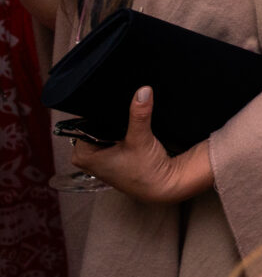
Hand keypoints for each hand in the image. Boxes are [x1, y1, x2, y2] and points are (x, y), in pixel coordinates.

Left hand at [70, 87, 214, 203]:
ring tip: (129, 117)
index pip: (84, 122)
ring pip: (103, 131)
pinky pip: (109, 137)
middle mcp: (86, 158)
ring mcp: (98, 159)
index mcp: (83, 155)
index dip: (100, 110)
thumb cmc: (146, 170)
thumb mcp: (141, 139)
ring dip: (116, 124)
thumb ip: (139, 114)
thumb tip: (143, 91)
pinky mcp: (110, 158)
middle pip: (93, 126)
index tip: (113, 98)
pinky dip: (120, 131)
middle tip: (124, 105)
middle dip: (109, 117)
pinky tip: (130, 127)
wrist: (162, 186)